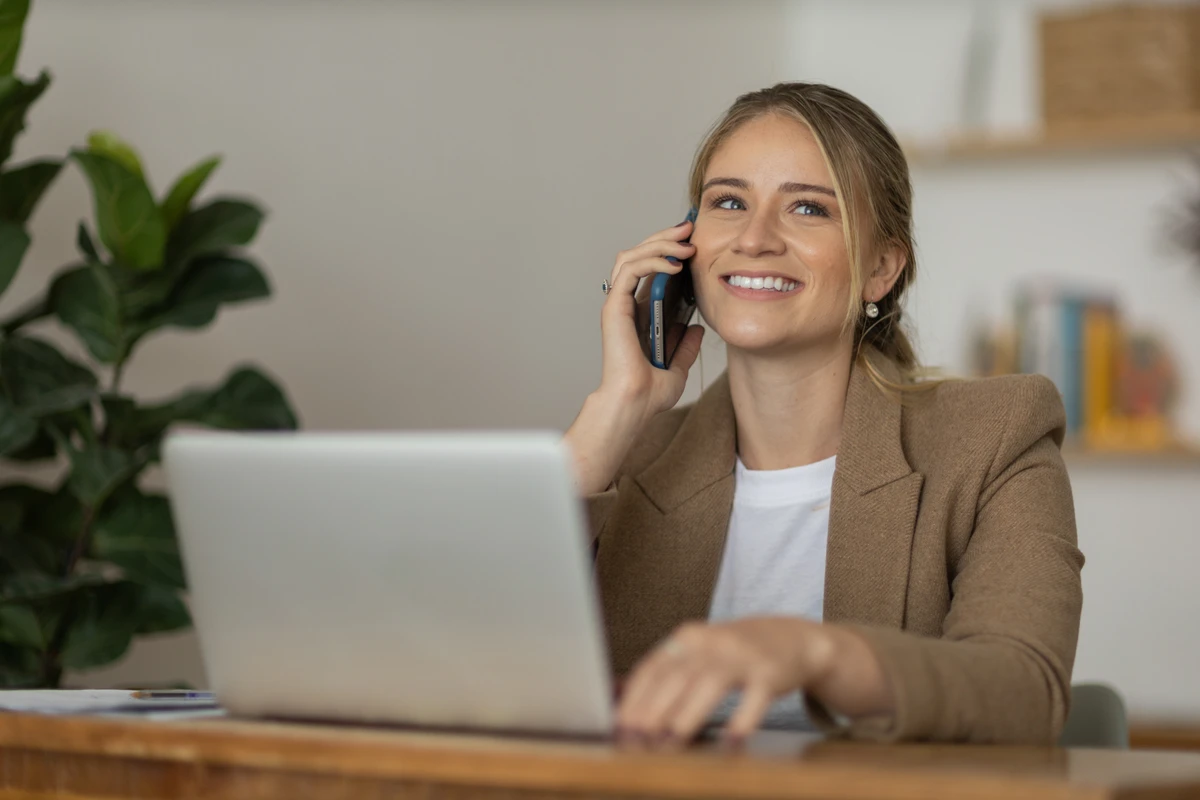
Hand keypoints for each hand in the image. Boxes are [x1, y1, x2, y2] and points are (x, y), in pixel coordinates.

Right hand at [599, 218, 703, 419]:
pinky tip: (675, 263)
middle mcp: (626, 304)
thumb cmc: (650, 393)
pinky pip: (630, 269)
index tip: (694, 242)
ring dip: (660, 243)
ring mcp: (618, 303)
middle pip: (640, 255)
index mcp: (639, 314)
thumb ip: (686, 347)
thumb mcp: (678, 366)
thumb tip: (696, 329)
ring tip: (686, 243)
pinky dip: (652, 260)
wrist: (637, 404)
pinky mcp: (615, 306)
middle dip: (665, 236)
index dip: (669, 251)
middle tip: (690, 227)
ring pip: (632, 255)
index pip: (650, 269)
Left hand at [615, 617, 889, 745]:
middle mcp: (712, 642)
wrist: (792, 638)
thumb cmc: (734, 654)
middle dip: (654, 710)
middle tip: (638, 740)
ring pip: (710, 684)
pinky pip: (754, 698)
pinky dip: (742, 720)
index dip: (634, 698)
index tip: (620, 726)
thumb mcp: (699, 653)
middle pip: (676, 675)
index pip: (652, 667)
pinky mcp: (770, 673)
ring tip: (671, 743)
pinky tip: (731, 742)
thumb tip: (622, 707)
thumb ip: (667, 675)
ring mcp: (742, 656)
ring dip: (688, 715)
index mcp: (688, 638)